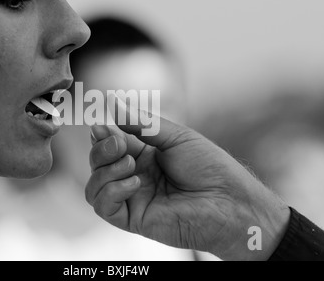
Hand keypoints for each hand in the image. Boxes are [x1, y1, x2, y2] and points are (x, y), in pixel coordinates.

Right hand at [85, 97, 290, 259]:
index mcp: (144, 155)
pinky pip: (103, 206)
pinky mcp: (133, 219)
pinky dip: (111, 191)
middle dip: (101, 150)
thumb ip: (141, 123)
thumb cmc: (210, 166)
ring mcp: (132, 198)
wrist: (229, 201)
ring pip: (94, 186)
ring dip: (105, 171)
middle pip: (97, 163)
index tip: (99, 124)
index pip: (109, 144)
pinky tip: (135, 183)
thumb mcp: (175, 137)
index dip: (100, 134)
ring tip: (131, 165)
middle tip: (118, 143)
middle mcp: (134, 176)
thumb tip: (113, 103)